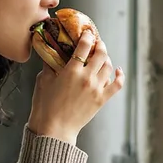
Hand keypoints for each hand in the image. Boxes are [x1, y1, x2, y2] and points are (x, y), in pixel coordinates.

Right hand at [27, 29, 124, 144]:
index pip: (84, 45)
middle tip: (95, 42)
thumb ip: (50, 65)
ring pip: (109, 66)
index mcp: (72, 71)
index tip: (86, 32)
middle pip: (101, 53)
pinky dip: (119, 75)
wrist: (54, 130)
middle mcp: (87, 77)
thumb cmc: (45, 106)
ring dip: (106, 58)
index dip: (87, 36)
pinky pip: (117, 84)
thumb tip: (51, 53)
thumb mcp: (43, 81)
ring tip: (101, 56)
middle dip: (99, 44)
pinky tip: (117, 70)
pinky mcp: (101, 100)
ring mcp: (96, 89)